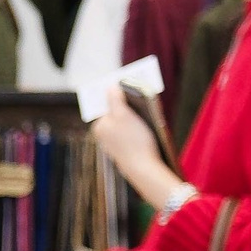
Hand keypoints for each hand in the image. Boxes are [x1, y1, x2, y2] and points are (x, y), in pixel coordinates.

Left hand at [93, 86, 176, 203]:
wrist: (144, 169)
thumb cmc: (134, 141)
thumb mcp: (123, 115)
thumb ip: (115, 99)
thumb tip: (110, 86)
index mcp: (99, 125)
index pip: (106, 103)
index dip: (116, 92)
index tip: (125, 81)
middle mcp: (104, 135)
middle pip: (116, 112)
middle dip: (127, 102)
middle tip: (139, 88)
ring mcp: (115, 144)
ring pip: (125, 123)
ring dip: (136, 113)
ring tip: (147, 99)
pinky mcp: (127, 151)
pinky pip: (132, 133)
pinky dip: (139, 125)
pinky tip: (151, 119)